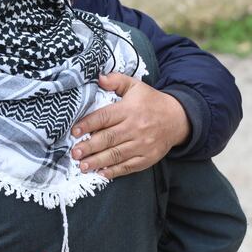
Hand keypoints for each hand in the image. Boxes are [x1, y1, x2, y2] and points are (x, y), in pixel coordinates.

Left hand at [70, 73, 189, 178]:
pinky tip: (101, 173)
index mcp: (129, 109)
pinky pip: (128, 166)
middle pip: (108, 138)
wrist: (178, 119)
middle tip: (74, 153)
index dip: (88, 124)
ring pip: (116, 155)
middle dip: (89, 147)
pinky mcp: (147, 158)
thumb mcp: (135, 86)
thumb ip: (116, 80)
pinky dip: (114, 171)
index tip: (74, 131)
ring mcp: (142, 145)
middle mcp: (135, 128)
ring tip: (82, 166)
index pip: (105, 117)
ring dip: (97, 161)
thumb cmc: (150, 102)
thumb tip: (99, 78)